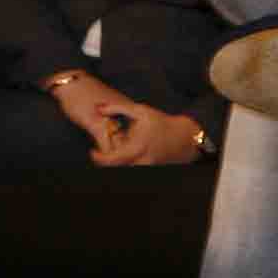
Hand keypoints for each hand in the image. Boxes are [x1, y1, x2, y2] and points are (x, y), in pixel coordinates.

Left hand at [57, 74, 206, 165]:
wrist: (184, 136)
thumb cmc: (161, 122)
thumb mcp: (140, 111)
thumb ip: (117, 108)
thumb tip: (99, 108)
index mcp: (136, 148)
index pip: (110, 160)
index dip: (97, 157)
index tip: (92, 152)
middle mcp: (140, 161)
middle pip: (115, 169)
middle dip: (107, 162)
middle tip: (104, 152)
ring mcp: (146, 168)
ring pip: (125, 170)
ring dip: (118, 164)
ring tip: (120, 152)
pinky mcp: (150, 170)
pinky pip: (134, 169)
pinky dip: (128, 164)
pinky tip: (131, 154)